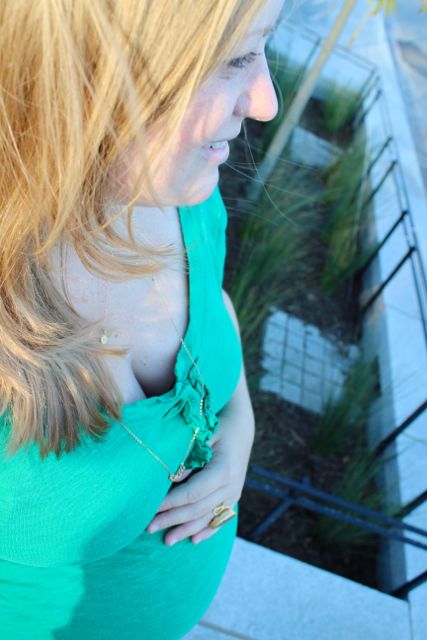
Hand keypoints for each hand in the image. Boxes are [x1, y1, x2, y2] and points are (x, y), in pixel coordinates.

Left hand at [145, 410, 253, 545]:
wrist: (241, 428)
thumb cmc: (216, 428)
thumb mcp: (202, 436)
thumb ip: (188, 457)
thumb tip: (171, 479)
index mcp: (223, 470)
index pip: (192, 494)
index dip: (170, 504)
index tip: (150, 509)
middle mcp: (232, 486)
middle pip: (197, 509)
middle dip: (172, 520)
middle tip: (149, 528)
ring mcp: (235, 493)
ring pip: (208, 518)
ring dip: (186, 530)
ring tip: (167, 541)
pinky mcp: (235, 497)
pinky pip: (221, 519)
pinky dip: (207, 531)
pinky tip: (194, 540)